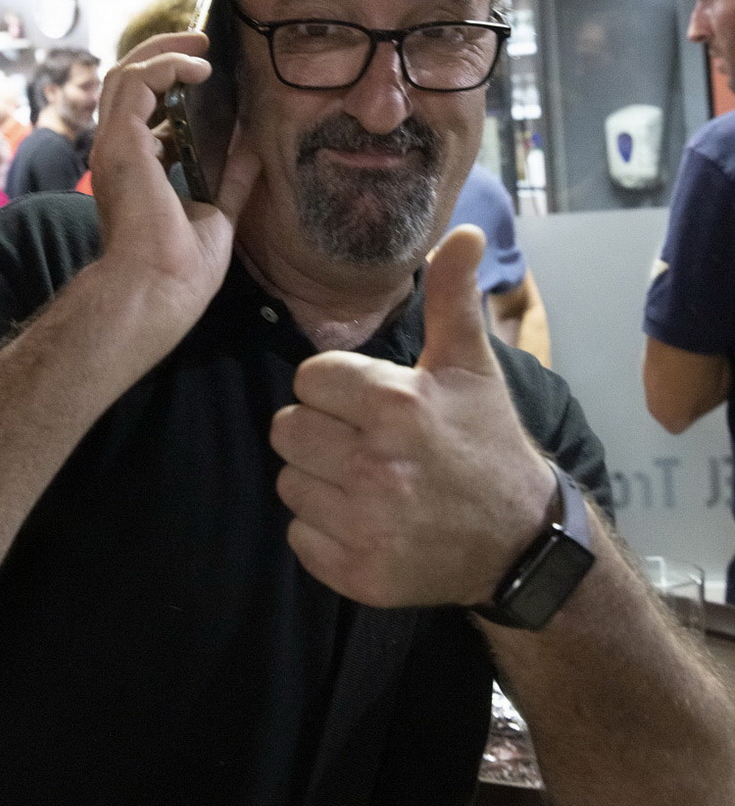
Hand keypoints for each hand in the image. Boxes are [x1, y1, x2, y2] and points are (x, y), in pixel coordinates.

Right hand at [90, 32, 260, 326]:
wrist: (159, 290)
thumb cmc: (180, 269)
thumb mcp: (217, 213)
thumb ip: (230, 178)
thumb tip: (253, 145)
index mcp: (136, 173)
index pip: (143, 115)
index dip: (170, 88)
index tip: (206, 75)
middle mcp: (119, 155)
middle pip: (127, 86)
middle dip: (162, 56)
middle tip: (201, 42)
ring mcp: (114, 148)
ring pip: (124, 76)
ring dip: (163, 51)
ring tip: (202, 43)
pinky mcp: (121, 144)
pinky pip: (137, 84)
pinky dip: (166, 65)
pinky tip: (200, 66)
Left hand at [269, 226, 556, 606]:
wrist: (520, 541)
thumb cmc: (487, 442)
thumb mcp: (473, 367)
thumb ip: (453, 297)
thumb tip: (465, 231)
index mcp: (395, 405)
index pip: (308, 379)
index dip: (334, 388)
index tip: (370, 404)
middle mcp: (374, 464)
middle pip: (286, 429)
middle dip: (320, 432)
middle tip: (364, 443)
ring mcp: (365, 523)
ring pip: (289, 482)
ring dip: (319, 481)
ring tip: (368, 483)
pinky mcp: (357, 573)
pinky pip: (299, 535)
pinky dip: (324, 531)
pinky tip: (366, 522)